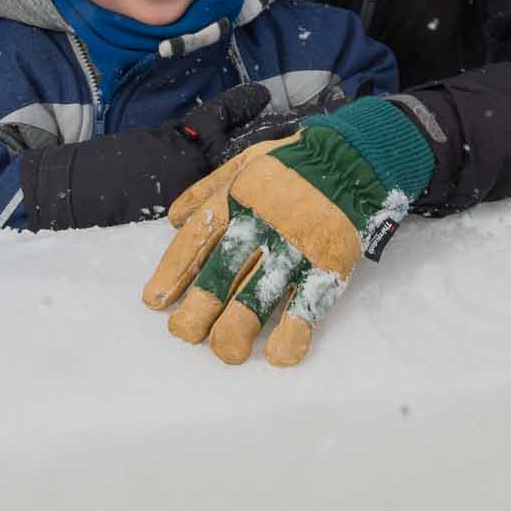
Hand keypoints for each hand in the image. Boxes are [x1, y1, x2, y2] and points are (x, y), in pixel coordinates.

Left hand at [140, 98, 433, 365]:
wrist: (356, 156)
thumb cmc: (294, 162)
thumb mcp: (245, 162)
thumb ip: (208, 188)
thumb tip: (173, 218)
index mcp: (236, 199)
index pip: (194, 242)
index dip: (171, 275)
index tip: (155, 302)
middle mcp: (260, 225)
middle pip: (219, 276)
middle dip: (196, 312)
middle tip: (185, 333)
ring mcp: (295, 247)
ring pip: (257, 298)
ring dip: (235, 332)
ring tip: (225, 352)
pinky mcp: (328, 264)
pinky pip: (306, 306)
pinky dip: (291, 335)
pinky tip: (277, 354)